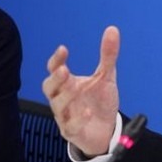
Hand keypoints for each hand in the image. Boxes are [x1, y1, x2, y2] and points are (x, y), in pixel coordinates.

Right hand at [42, 26, 120, 156]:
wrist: (106, 129)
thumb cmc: (99, 102)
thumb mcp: (107, 77)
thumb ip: (108, 55)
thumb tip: (113, 29)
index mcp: (68, 83)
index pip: (55, 69)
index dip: (56, 60)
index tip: (63, 49)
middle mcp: (63, 98)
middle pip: (49, 88)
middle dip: (55, 79)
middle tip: (64, 70)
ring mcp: (66, 115)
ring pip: (57, 106)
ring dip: (65, 96)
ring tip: (77, 87)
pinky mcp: (72, 131)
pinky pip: (71, 126)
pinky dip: (78, 119)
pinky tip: (87, 112)